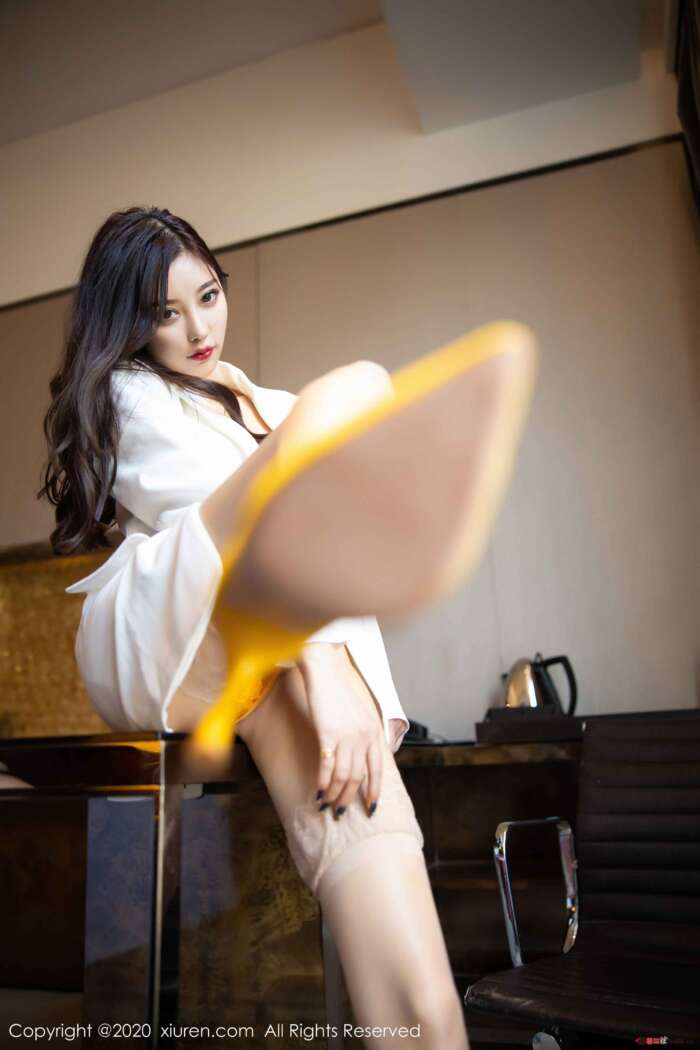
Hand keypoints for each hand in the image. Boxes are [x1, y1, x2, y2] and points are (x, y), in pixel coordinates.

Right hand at [296, 643, 382, 818]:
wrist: (324, 671)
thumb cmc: (338, 691)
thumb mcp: (360, 712)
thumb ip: (364, 734)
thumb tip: (362, 757)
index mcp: (373, 731)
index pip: (378, 769)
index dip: (374, 791)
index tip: (370, 808)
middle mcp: (364, 736)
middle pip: (359, 777)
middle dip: (350, 799)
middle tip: (341, 813)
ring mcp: (347, 736)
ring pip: (345, 776)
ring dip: (336, 795)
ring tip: (328, 806)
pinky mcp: (328, 734)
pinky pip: (327, 768)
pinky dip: (323, 784)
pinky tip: (318, 794)